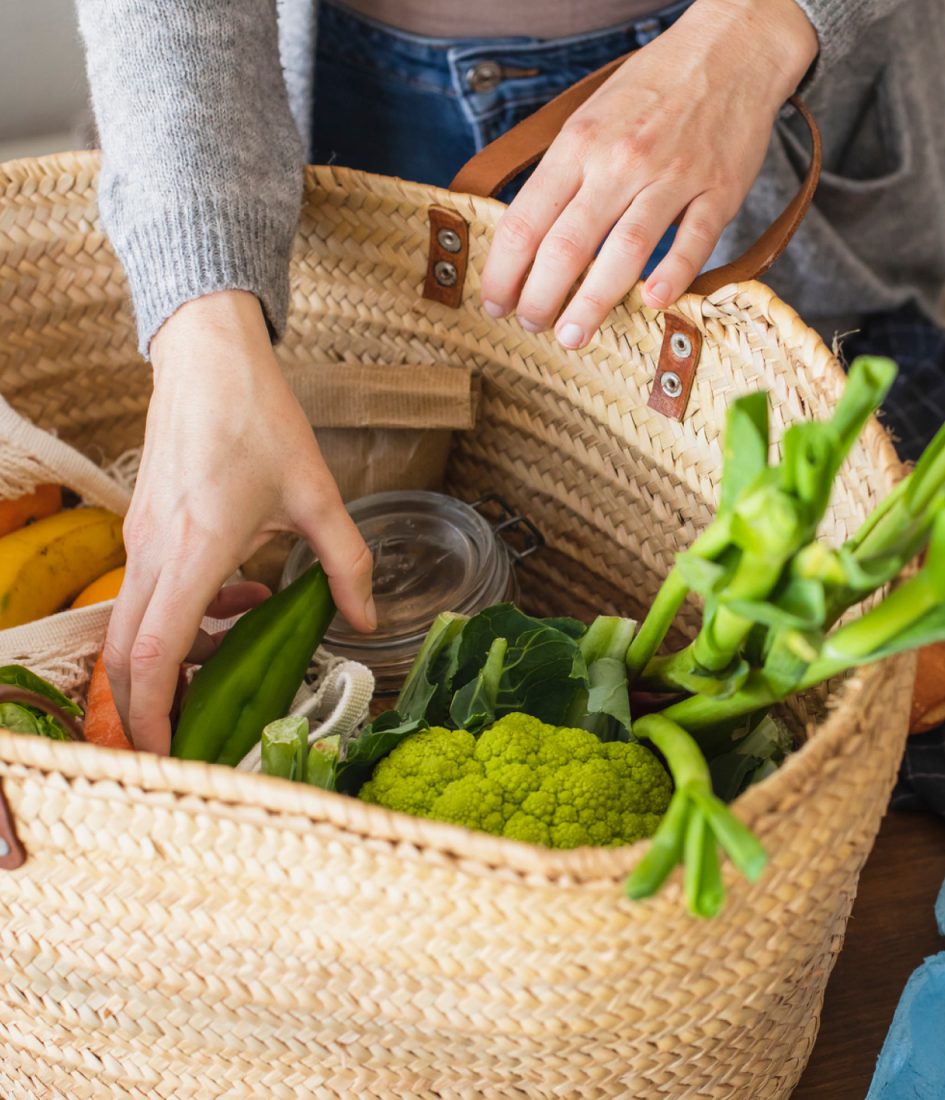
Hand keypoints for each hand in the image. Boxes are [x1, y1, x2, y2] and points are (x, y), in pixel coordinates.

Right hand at [106, 290, 375, 751]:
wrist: (208, 361)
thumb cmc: (259, 420)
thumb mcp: (318, 496)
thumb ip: (346, 564)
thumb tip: (366, 621)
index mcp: (195, 550)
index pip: (155, 651)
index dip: (156, 711)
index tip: (171, 750)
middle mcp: (155, 553)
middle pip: (129, 655)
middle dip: (155, 706)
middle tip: (197, 736)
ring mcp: (142, 542)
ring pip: (138, 628)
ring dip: (182, 657)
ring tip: (241, 648)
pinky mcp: (143, 531)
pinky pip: (151, 597)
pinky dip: (185, 619)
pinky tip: (240, 601)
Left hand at [479, 0, 817, 348]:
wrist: (731, 48)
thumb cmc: (655, 87)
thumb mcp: (591, 116)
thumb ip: (562, 170)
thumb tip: (528, 232)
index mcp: (580, 143)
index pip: (527, 220)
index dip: (504, 271)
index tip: (495, 303)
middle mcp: (620, 161)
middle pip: (568, 245)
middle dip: (541, 298)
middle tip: (531, 326)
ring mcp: (673, 176)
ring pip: (626, 251)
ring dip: (594, 302)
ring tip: (574, 335)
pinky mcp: (720, 190)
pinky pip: (694, 240)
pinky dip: (672, 274)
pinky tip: (652, 302)